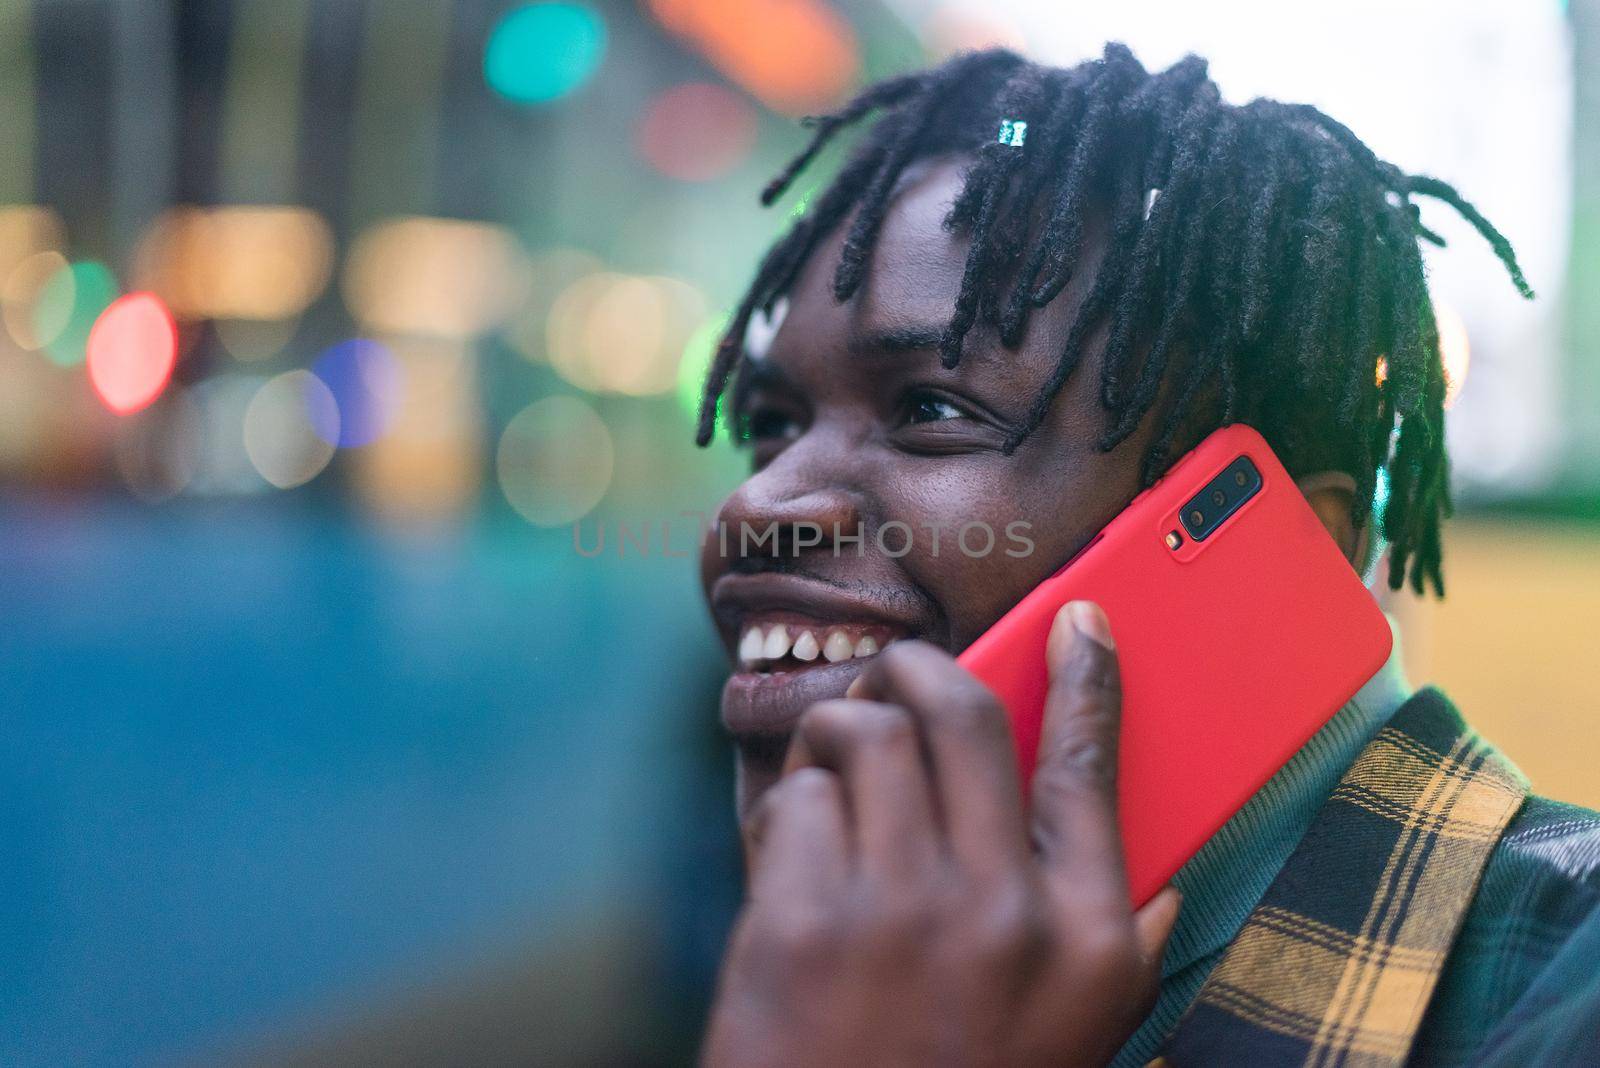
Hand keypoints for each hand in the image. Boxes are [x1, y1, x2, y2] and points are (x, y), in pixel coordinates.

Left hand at [702, 601, 1180, 1067]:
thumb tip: (1162, 881)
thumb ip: (1123, 953)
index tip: (1080, 621)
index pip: (1091, 771)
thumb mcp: (1073, 1039)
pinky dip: (790, 806)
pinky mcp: (803, 922)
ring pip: (869, 735)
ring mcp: (900, 912)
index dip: (1086, 680)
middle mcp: (1004, 914)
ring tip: (832, 764)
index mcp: (1085, 942)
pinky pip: (797, 800)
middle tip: (895, 673)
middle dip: (918, 668)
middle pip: (965, 717)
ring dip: (841, 730)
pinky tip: (792, 850)